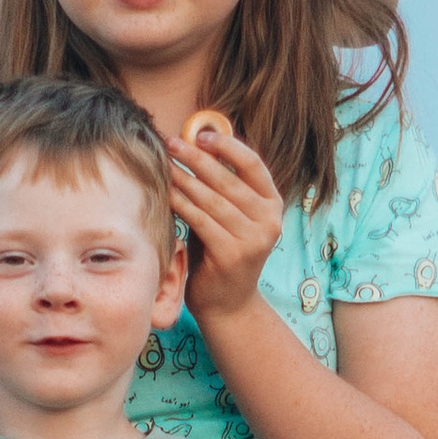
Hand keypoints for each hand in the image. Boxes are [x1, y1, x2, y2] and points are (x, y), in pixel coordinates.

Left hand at [168, 122, 285, 325]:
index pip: (252, 164)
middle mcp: (270, 221)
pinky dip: (181, 203)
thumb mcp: (228, 214)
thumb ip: (220, 184)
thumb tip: (194, 140)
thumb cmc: (220, 250)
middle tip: (171, 143)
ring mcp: (254, 240)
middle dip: (196, 158)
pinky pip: (201, 220)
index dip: (226, 145)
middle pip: (228, 179)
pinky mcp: (233, 255)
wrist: (227, 303)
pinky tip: (165, 193)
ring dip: (184, 179)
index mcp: (273, 204)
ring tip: (164, 165)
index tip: (199, 135)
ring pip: (212, 199)